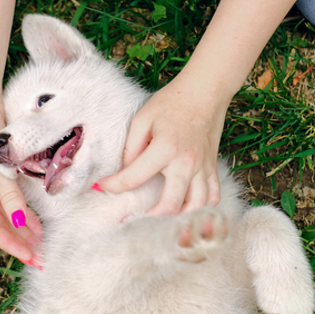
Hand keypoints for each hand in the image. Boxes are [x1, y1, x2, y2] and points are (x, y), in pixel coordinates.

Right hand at [0, 108, 41, 264]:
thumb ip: (10, 196)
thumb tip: (20, 224)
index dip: (12, 245)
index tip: (31, 257)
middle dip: (20, 242)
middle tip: (42, 257)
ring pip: (7, 217)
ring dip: (23, 230)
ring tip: (42, 244)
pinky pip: (12, 202)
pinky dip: (24, 213)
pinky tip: (37, 224)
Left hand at [98, 74, 227, 214]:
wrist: (205, 92)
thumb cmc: (171, 102)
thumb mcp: (142, 119)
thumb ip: (131, 148)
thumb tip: (125, 171)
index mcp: (165, 148)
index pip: (134, 178)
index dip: (114, 185)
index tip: (102, 186)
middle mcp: (187, 163)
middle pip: (169, 205)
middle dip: (148, 219)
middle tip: (132, 221)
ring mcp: (203, 168)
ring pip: (196, 207)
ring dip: (178, 219)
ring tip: (160, 221)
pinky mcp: (212, 168)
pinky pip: (212, 197)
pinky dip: (201, 208)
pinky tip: (187, 210)